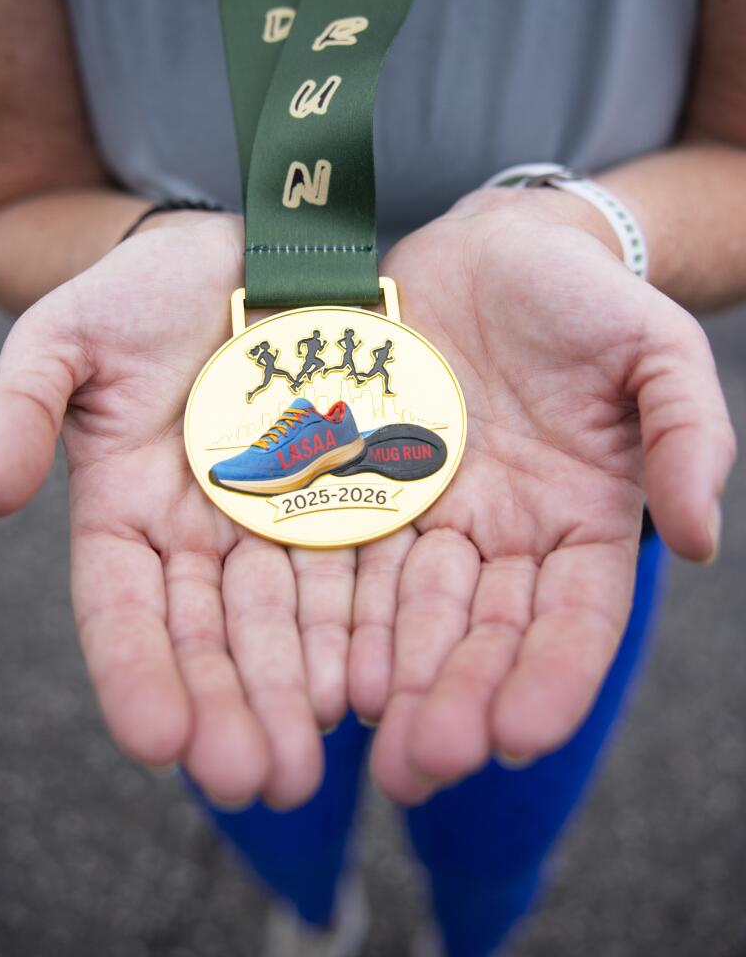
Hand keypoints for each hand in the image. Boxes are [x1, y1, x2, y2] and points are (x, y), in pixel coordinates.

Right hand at [0, 214, 355, 807]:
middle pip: (212, 638)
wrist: (239, 252)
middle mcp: (199, 536)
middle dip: (231, 712)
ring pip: (285, 623)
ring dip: (295, 694)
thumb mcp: (64, 337)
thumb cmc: (140, 292)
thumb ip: (20, 407)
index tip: (159, 741)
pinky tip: (374, 682)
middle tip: (260, 783)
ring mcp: (274, 521)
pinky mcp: (342, 495)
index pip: (122, 610)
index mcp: (123, 512)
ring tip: (316, 761)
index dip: (136, 673)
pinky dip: (359, 627)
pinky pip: (354, 568)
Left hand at [349, 189, 735, 801]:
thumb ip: (686, 434)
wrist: (495, 248)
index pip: (575, 618)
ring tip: (358, 742)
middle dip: (454, 702)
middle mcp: (506, 537)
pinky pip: (348, 553)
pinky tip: (315, 663)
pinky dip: (335, 611)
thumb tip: (701, 538)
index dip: (552, 677)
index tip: (519, 735)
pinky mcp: (369, 483)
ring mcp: (434, 515)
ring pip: (409, 614)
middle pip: (481, 634)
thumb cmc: (587, 296)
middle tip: (420, 768)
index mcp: (584, 521)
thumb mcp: (657, 350)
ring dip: (389, 680)